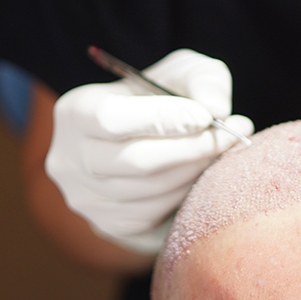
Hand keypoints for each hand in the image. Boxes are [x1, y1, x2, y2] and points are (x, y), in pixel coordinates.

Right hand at [45, 49, 253, 252]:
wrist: (142, 147)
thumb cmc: (163, 104)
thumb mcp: (181, 75)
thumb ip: (202, 80)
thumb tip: (216, 108)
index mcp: (76, 110)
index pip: (112, 118)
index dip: (164, 119)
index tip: (205, 116)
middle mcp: (70, 157)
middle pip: (137, 161)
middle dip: (192, 149)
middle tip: (230, 136)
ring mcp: (86, 197)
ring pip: (152, 191)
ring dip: (196, 171)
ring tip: (221, 151)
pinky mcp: (109, 224)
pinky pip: (156, 213)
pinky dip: (184, 193)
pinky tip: (198, 174)